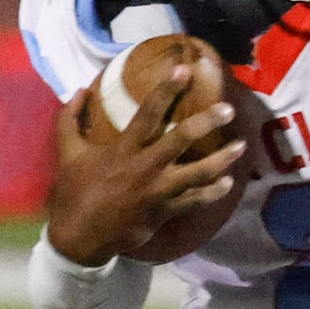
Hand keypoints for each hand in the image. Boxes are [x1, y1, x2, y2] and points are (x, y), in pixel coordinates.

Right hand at [45, 78, 242, 265]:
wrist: (80, 237)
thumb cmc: (75, 191)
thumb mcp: (68, 153)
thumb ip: (71, 119)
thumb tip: (80, 89)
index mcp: (123, 149)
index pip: (148, 113)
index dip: (167, 90)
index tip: (184, 70)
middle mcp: (144, 167)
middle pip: (181, 139)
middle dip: (206, 122)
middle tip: (228, 109)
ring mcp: (158, 191)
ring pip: (198, 173)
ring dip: (222, 159)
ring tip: (241, 146)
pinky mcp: (164, 212)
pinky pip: (195, 201)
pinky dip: (213, 193)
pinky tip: (228, 183)